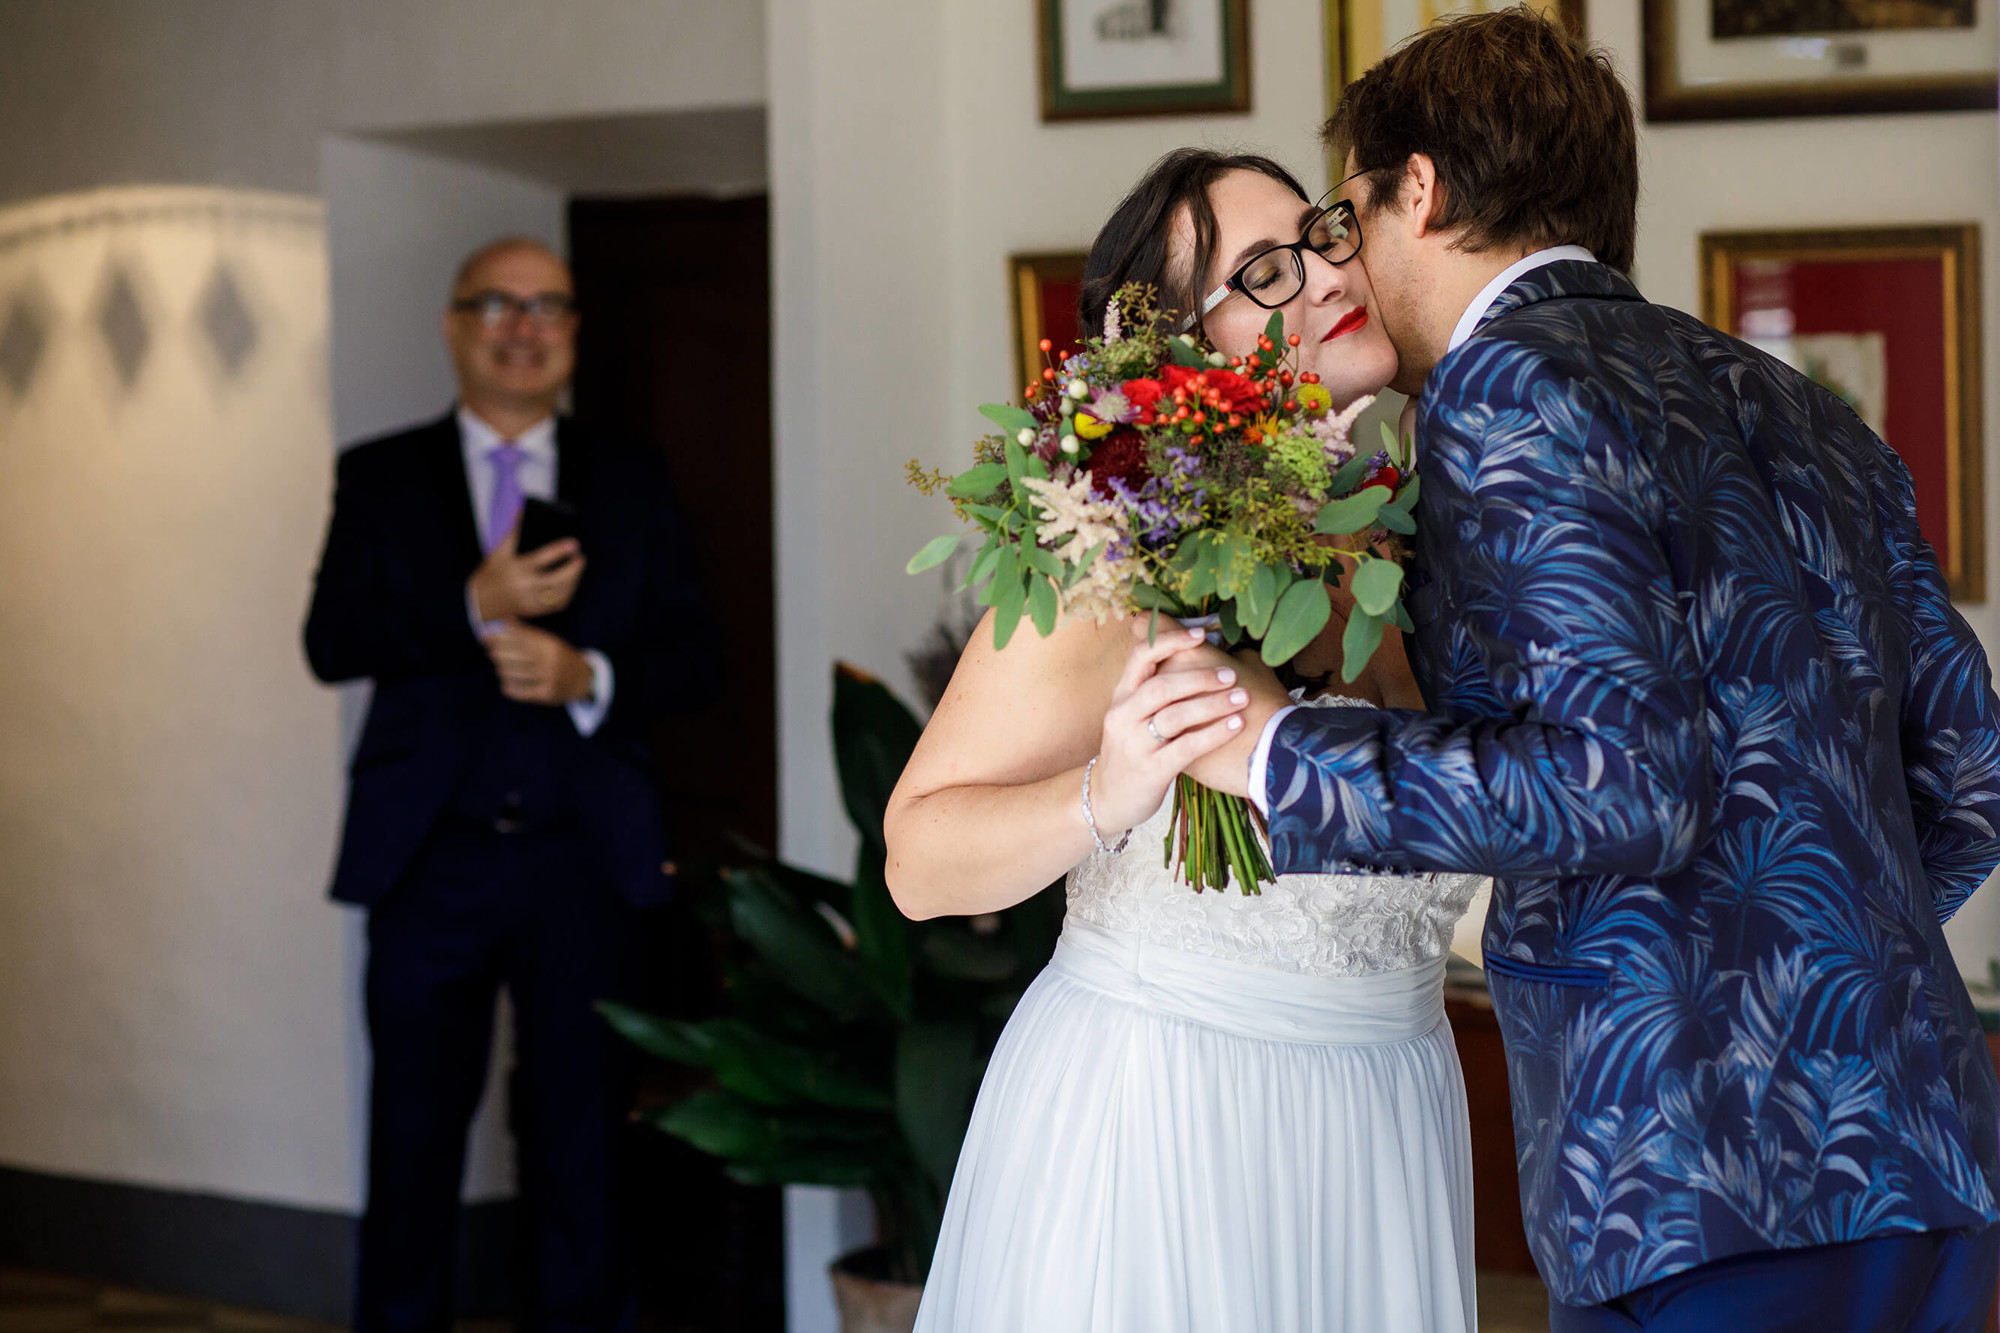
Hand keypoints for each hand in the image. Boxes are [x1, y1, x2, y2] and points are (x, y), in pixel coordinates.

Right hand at [469, 528, 584, 622]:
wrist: (479, 602)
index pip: (542, 559)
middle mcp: (524, 588)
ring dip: (574, 581)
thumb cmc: (491, 572)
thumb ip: (513, 532)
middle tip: (581, 558)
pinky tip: (572, 582)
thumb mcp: (498, 552)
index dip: (560, 550)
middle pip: (557, 580)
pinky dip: (568, 593)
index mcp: (515, 569)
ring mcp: (530, 602)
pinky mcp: (534, 611)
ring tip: (578, 567)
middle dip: (573, 570)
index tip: (575, 543)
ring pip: (560, 594)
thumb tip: (523, 509)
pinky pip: (558, 605)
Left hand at [483, 621, 594, 705]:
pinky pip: (522, 692)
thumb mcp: (549, 641)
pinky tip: (506, 683)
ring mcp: (549, 679)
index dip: (500, 637)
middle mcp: (551, 662)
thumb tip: (505, 621)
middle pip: (517, 656)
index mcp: (551, 645)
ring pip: (517, 674)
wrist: (583, 680)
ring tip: (499, 667)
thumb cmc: (561, 657)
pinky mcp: (546, 695)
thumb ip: (528, 633)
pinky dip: (510, 687)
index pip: (521, 639)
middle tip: (490, 652)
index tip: (486, 637)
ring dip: (503, 670)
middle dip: (499, 653)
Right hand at [1134, 624, 1292, 799]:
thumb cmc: (1132, 750)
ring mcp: (1135, 744)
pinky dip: (1214, 734)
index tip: (1201, 634)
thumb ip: (1156, 689)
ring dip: (1212, 704)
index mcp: (1122, 696)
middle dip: (1200, 677)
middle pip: (1161, 686)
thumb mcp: (1132, 715)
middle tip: (1231, 675)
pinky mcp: (1151, 770)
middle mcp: (1124, 716)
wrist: (1108, 798)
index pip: (1141, 656)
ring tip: (1242, 697)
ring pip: (1175, 716)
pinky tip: (1236, 725)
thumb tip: (1196, 657)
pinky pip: (1186, 747)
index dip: (1171, 640)